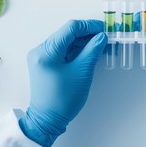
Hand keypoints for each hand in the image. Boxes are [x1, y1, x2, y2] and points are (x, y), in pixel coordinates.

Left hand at [19, 19, 106, 146]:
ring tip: (101, 45)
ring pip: (66, 42)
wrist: (48, 120)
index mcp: (46, 51)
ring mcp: (41, 57)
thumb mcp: (82, 72)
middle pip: (68, 34)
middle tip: (105, 37)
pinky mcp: (45, 63)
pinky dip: (77, 50)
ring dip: (83, 42)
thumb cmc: (63, 99)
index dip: (89, 26)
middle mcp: (40, 50)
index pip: (70, 28)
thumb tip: (102, 36)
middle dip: (88, 34)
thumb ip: (92, 50)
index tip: (104, 29)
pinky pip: (63, 50)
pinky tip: (90, 51)